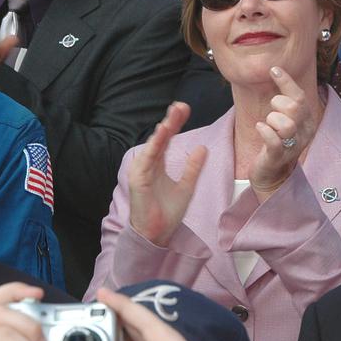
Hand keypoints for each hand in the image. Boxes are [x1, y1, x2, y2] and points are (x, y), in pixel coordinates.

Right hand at [127, 102, 206, 246]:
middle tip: (181, 106)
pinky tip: (162, 134)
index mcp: (158, 164)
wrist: (158, 234)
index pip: (167, 138)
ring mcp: (141, 170)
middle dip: (170, 120)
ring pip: (153, 145)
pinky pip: (146, 159)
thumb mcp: (187, 186)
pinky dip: (154, 145)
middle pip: (160, 137)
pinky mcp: (137, 179)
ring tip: (173, 116)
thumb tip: (202, 148)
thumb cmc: (168, 212)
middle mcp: (148, 163)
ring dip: (162, 130)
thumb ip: (193, 167)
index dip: (175, 123)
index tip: (184, 109)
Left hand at [248, 67, 317, 199]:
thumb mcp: (285, 119)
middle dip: (278, 103)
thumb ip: (286, 100)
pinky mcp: (278, 157)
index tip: (273, 69)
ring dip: (272, 120)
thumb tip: (276, 70)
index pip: (300, 97)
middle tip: (272, 111)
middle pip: (294, 108)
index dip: (287, 81)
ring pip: (286, 124)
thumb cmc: (277, 141)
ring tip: (267, 125)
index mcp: (308, 121)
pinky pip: (274, 141)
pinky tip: (260, 129)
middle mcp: (305, 133)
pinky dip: (265, 131)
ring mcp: (293, 146)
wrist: (273, 174)